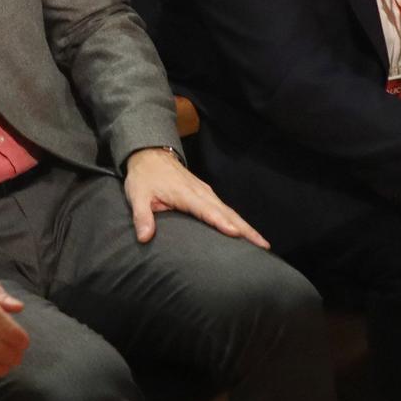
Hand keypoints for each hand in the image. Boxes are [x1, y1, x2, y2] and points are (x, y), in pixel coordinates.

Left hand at [122, 147, 268, 247]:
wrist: (150, 154)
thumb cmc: (144, 176)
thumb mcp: (137, 195)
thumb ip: (142, 216)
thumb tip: (144, 237)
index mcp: (185, 193)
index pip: (206, 210)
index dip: (220, 222)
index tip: (235, 234)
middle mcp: (201, 192)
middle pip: (227, 213)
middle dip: (246, 229)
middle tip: (263, 246)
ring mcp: (206, 192)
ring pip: (230, 212)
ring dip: (246, 227)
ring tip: (262, 244)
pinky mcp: (206, 194)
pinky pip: (225, 209)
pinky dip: (238, 221)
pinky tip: (246, 233)